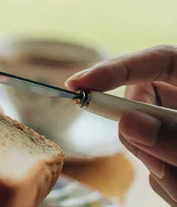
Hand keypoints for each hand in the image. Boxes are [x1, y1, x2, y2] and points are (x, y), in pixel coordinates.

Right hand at [65, 45, 176, 204]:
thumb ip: (172, 135)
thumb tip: (128, 124)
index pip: (155, 60)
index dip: (114, 69)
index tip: (76, 84)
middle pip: (141, 103)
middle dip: (137, 134)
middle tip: (158, 164)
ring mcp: (175, 130)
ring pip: (144, 140)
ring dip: (157, 167)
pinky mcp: (171, 155)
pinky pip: (154, 165)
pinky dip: (167, 183)